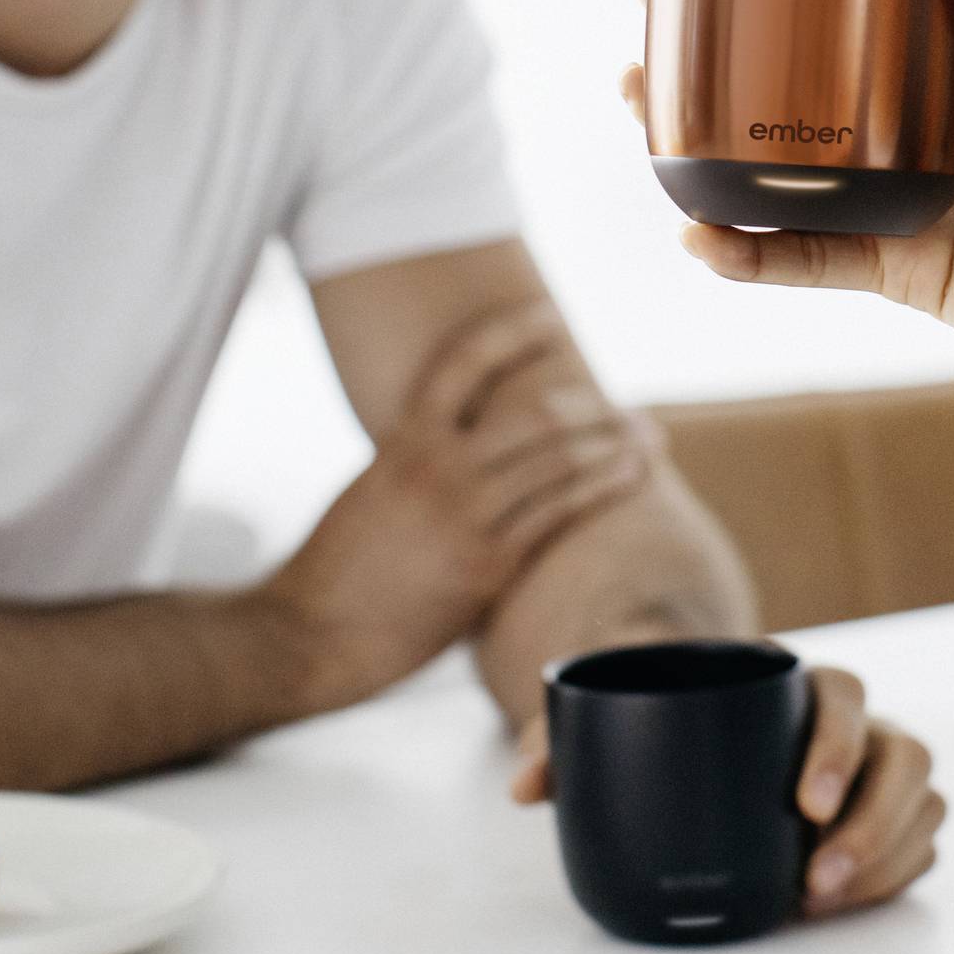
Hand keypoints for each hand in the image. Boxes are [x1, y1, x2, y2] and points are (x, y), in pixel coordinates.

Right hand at [267, 304, 657, 712]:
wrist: (307, 635)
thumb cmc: (336, 567)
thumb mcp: (371, 488)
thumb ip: (419, 459)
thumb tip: (465, 442)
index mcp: (404, 441)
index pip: (465, 362)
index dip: (513, 332)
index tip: (551, 318)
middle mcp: (440, 468)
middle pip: (538, 415)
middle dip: (594, 407)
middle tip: (627, 409)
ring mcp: (467, 517)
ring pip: (561, 462)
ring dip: (614, 445)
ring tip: (647, 437)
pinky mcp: (486, 567)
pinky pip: (559, 514)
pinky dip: (601, 488)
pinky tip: (630, 477)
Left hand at [513, 665, 943, 916]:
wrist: (692, 730)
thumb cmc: (659, 716)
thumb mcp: (609, 718)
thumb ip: (562, 742)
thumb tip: (523, 787)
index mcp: (796, 684)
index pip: (843, 696)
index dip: (836, 747)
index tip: (801, 804)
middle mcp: (851, 723)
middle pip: (904, 754)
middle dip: (874, 819)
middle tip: (816, 876)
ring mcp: (875, 770)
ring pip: (922, 799)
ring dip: (887, 853)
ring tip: (822, 902)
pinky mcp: (885, 815)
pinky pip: (918, 841)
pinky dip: (894, 873)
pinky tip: (845, 903)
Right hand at [623, 0, 953, 437]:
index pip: (872, 4)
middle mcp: (927, 128)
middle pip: (804, 81)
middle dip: (720, 55)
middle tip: (649, 23)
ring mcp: (908, 199)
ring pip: (786, 167)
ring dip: (707, 144)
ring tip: (642, 109)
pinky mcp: (903, 271)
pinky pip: (809, 259)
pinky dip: (750, 252)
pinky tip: (694, 235)